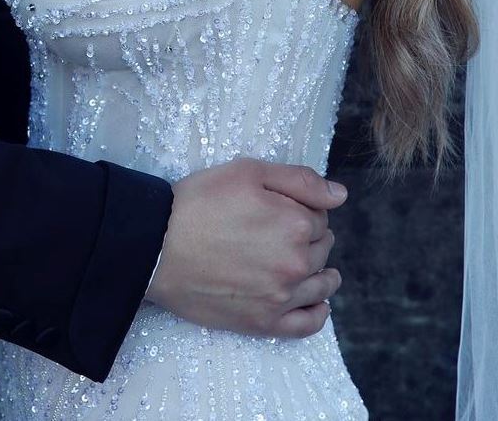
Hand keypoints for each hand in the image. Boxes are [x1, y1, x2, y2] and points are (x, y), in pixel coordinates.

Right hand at [146, 158, 346, 338]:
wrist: (157, 246)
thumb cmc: (199, 202)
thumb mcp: (247, 172)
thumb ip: (300, 181)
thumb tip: (340, 195)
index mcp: (296, 224)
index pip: (320, 216)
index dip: (304, 208)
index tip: (283, 206)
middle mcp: (296, 264)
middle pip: (321, 248)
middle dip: (310, 237)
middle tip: (283, 229)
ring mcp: (281, 297)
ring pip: (321, 285)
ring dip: (321, 273)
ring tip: (312, 267)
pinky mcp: (263, 322)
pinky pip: (306, 325)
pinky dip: (317, 313)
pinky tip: (317, 304)